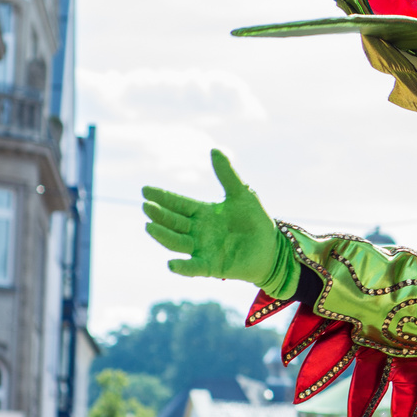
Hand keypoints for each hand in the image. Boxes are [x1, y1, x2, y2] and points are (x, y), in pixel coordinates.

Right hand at [141, 150, 292, 292]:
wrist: (272, 246)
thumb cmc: (255, 220)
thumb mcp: (241, 194)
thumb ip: (227, 174)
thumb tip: (214, 149)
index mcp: (202, 213)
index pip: (178, 203)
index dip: (163, 197)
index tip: (145, 190)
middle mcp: (197, 231)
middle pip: (173, 222)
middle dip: (159, 214)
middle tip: (146, 206)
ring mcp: (202, 249)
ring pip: (177, 242)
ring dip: (163, 235)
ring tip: (150, 226)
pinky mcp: (212, 266)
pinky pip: (194, 267)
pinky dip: (183, 267)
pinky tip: (171, 264)